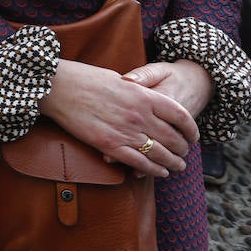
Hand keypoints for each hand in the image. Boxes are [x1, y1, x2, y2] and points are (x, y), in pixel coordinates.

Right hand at [39, 59, 198, 177]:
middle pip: (173, 138)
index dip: (191, 129)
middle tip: (184, 153)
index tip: (193, 136)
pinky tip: (160, 172)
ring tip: (177, 166)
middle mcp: (139, 115)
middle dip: (183, 149)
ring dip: (173, 163)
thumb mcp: (117, 79)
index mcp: (143, 95)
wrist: (56, 86)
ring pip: (160, 154)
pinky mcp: (110, 145)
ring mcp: (125, 131)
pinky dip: (154, 170)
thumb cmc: (83, 78)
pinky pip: (140, 163)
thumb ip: (136, 92)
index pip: (180, 115)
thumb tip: (144, 100)